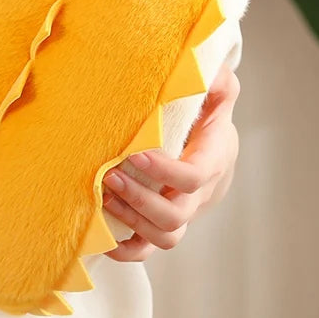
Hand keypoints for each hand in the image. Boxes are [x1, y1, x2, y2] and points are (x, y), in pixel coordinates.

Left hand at [103, 64, 240, 261]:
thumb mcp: (215, 92)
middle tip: (109, 176)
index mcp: (212, 159)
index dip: (167, 171)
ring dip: (131, 220)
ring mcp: (181, 212)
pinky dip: (127, 249)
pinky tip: (104, 236)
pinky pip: (148, 249)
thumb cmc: (206, 116)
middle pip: (176, 216)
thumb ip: (214, 80)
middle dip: (139, 199)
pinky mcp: (162, 223)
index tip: (135, 154)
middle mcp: (198, 194)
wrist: (211, 148)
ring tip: (103, 195)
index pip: (195, 176)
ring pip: (164, 237)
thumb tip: (211, 68)